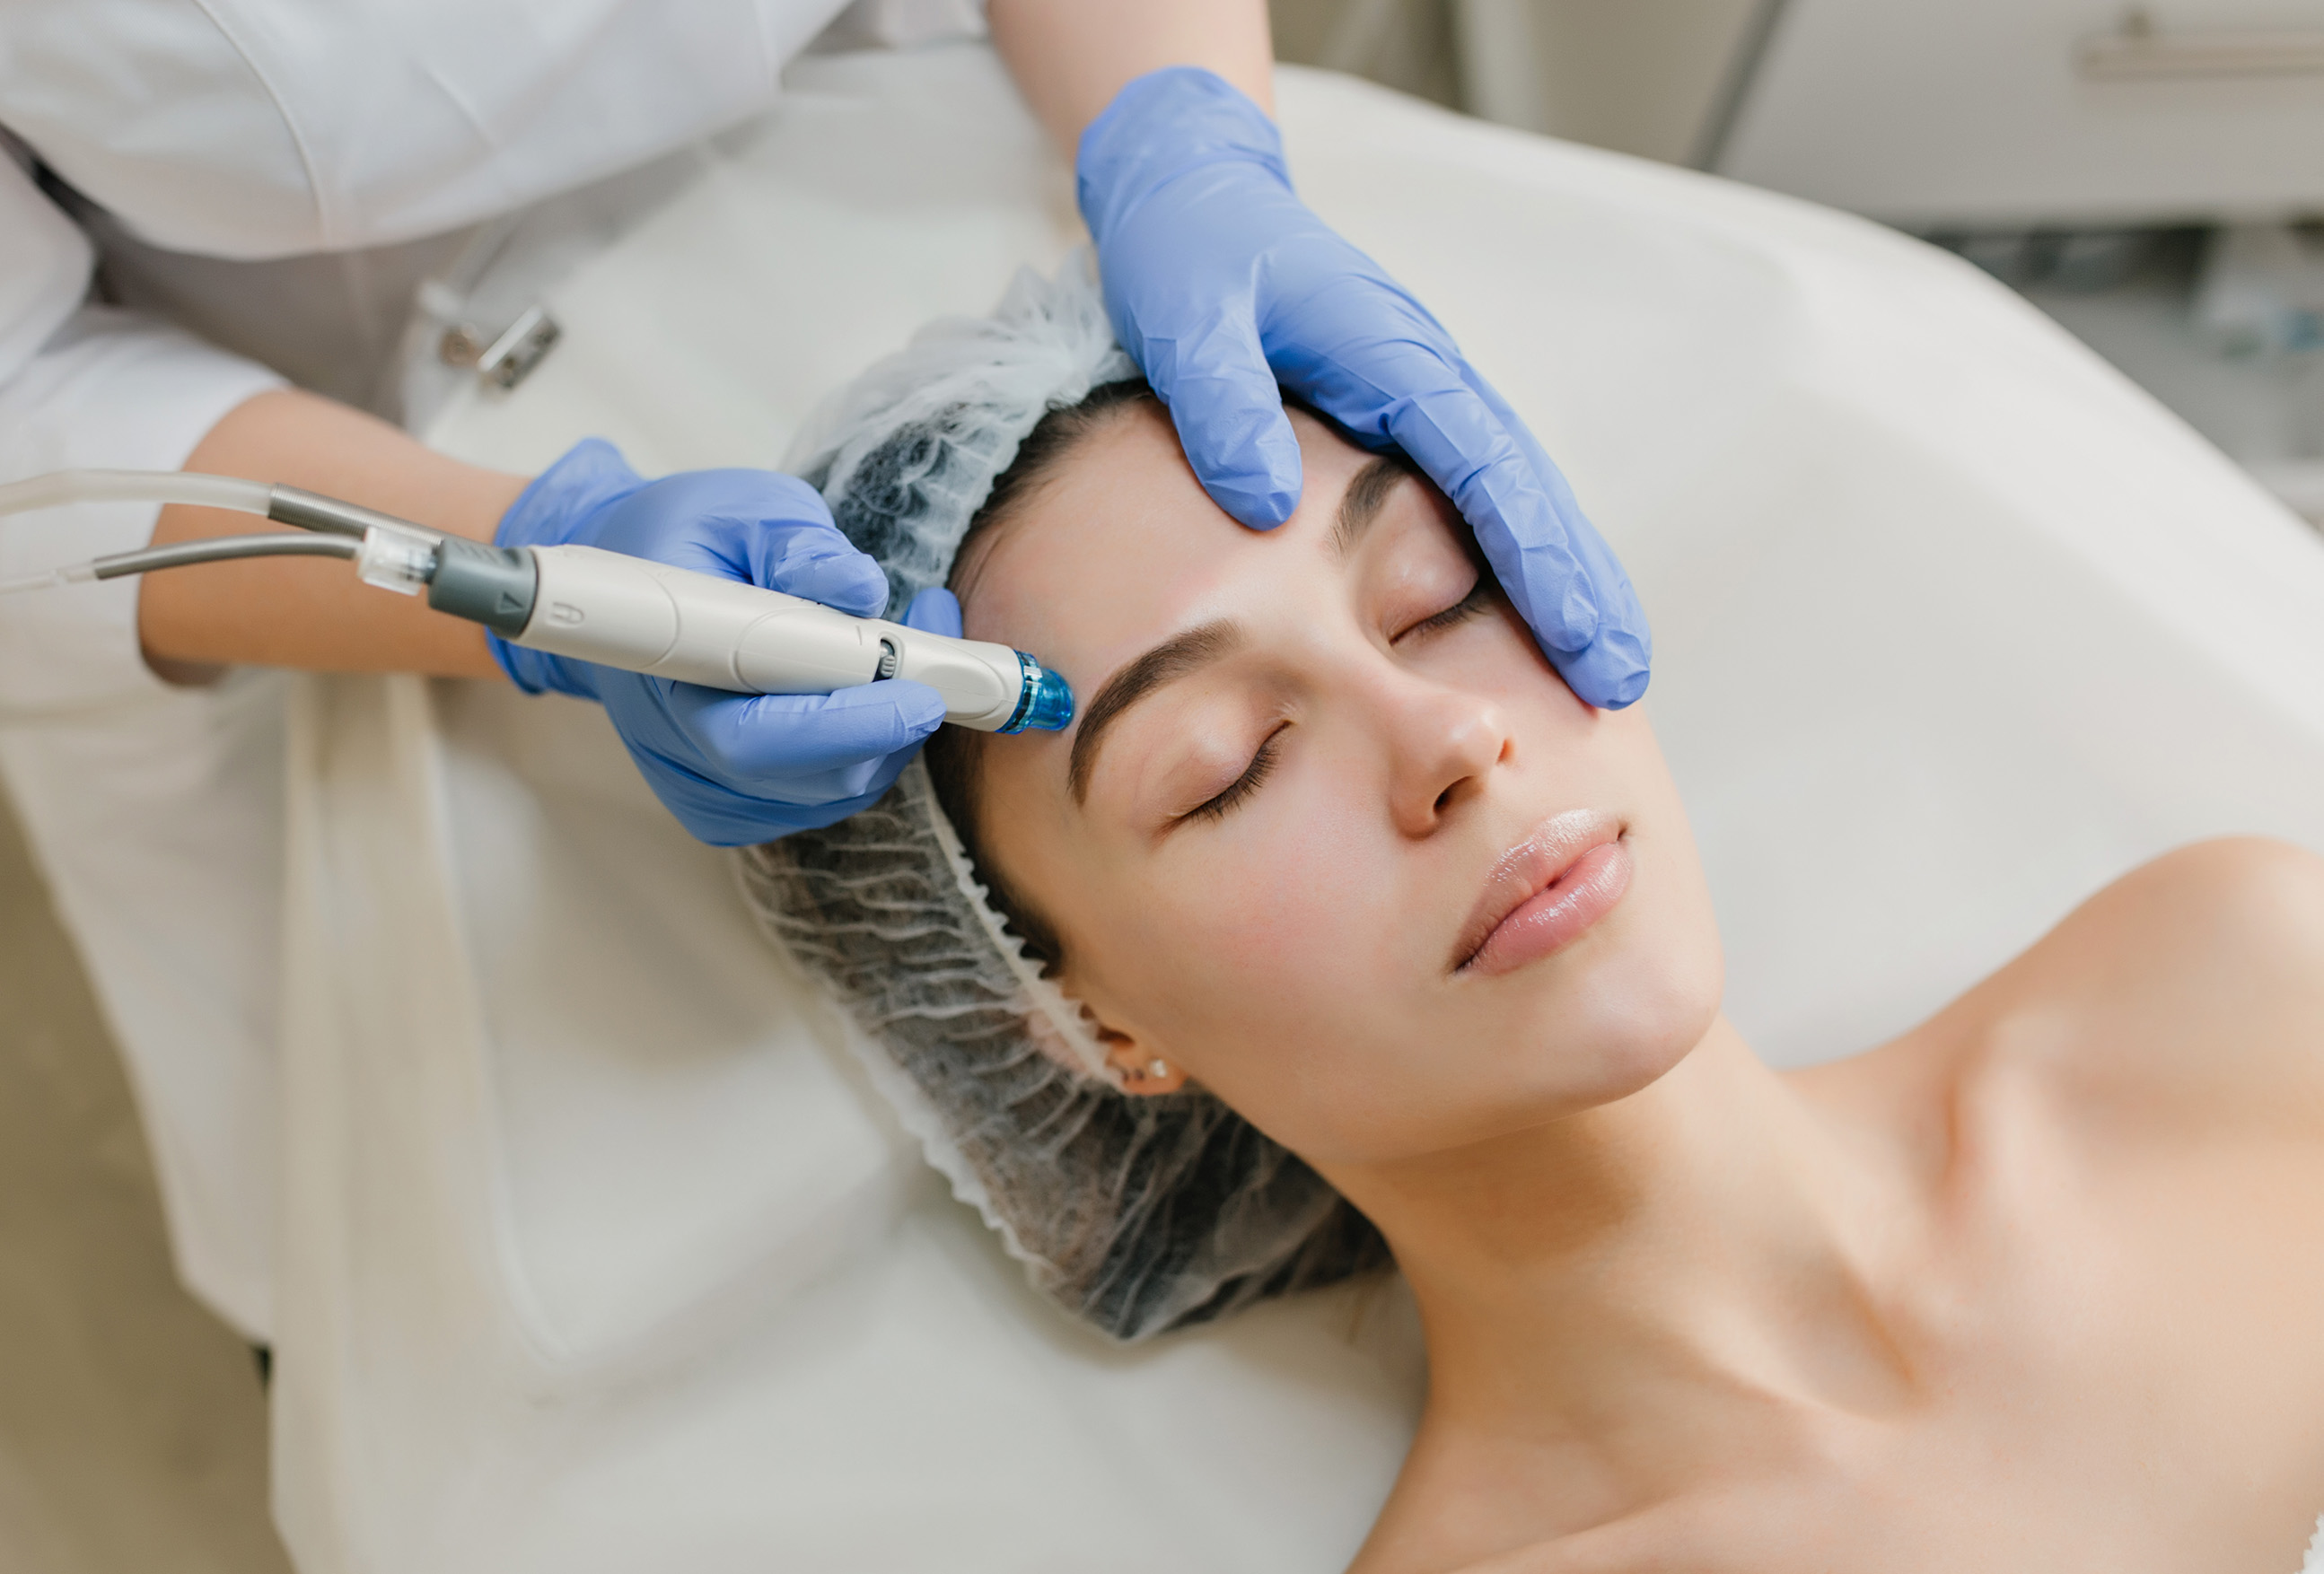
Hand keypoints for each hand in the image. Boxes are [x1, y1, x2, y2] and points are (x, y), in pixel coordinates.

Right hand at [489, 439, 948, 844]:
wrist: (628, 591)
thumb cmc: (686, 541)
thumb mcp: (743, 510)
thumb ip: (799, 545)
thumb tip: (860, 588)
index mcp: (668, 673)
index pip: (757, 736)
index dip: (846, 724)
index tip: (918, 692)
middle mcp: (678, 749)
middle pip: (809, 777)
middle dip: (892, 725)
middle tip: (942, 662)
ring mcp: (703, 788)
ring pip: (829, 793)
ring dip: (889, 733)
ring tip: (910, 652)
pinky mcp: (731, 805)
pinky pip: (822, 800)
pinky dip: (866, 753)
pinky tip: (874, 694)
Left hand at [1076, 67, 1651, 708]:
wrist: (1195, 198)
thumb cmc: (1192, 253)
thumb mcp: (1187, 318)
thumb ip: (1223, 403)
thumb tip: (1267, 506)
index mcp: (1394, 355)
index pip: (1488, 467)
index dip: (1536, 555)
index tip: (1575, 633)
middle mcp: (1428, 378)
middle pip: (1530, 489)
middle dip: (1582, 584)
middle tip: (1622, 679)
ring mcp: (1424, 399)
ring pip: (1518, 496)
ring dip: (1567, 579)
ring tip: (1607, 672)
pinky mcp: (1404, 418)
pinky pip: (1478, 495)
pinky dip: (1520, 555)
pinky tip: (1538, 619)